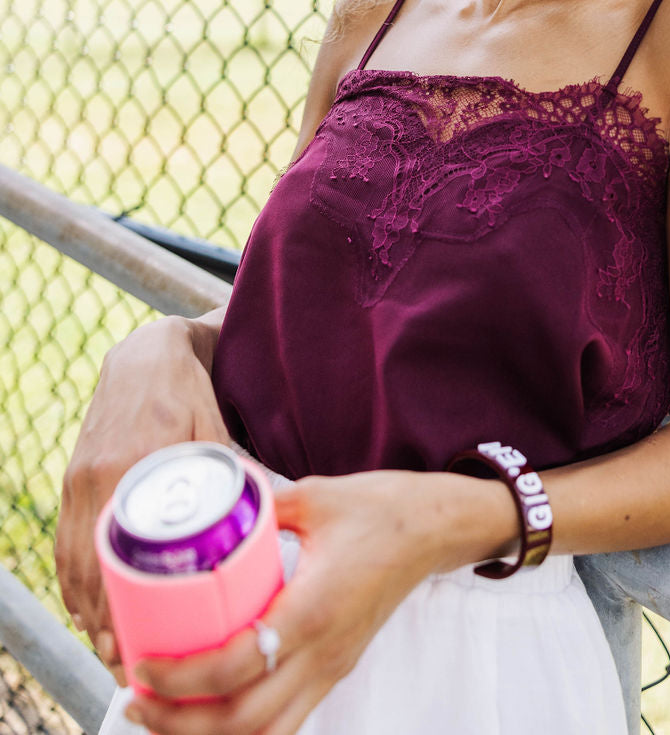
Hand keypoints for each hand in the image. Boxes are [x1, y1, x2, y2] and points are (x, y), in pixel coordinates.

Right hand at [55, 316, 230, 683]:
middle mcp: (98, 475)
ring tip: (107, 643)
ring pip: (72, 558)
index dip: (118, 601)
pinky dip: (71, 577)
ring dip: (84, 605)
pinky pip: (64, 540)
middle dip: (101, 618)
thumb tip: (262, 519)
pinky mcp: (72, 479)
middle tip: (123, 657)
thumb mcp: (213, 427)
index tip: (132, 639)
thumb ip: (233, 472)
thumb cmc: (188, 392)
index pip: (116, 549)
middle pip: (89, 565)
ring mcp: (79, 479)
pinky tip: (86, 605)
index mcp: (134, 462)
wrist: (145, 355)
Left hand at [120, 471, 441, 734]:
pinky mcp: (336, 669)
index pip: (238, 666)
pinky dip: (241, 731)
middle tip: (135, 701)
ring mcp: (333, 668)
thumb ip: (261, 506)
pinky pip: (285, 722)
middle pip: (243, 723)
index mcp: (314, 609)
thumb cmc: (381, 509)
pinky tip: (209, 713)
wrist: (436, 528)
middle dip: (178, 725)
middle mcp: (324, 653)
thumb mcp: (315, 496)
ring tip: (162, 717)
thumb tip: (212, 510)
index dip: (182, 677)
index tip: (143, 664)